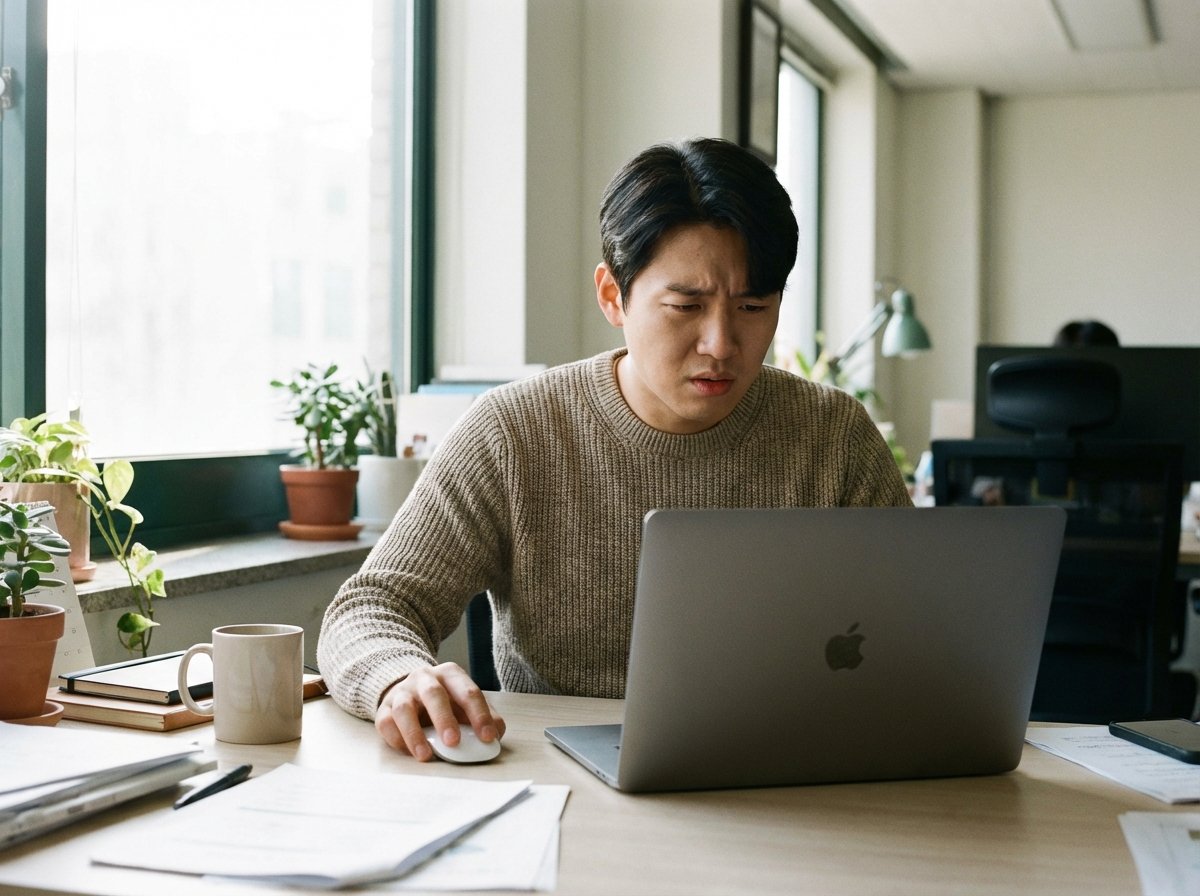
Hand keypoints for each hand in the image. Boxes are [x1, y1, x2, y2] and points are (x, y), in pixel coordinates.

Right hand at [374, 662, 505, 759]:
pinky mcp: (383, 709)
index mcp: (450, 675)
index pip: (468, 692)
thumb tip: (496, 735)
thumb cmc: (445, 701)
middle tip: (453, 743)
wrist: (409, 691)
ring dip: (414, 733)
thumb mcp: (465, 704)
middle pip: (434, 694)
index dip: (480, 715)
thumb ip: (483, 716)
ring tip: (425, 755)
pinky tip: (409, 752)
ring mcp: (402, 692)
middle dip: (444, 719)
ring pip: (404, 708)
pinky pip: (386, 723)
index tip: (487, 737)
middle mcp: (424, 678)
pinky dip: (397, 739)